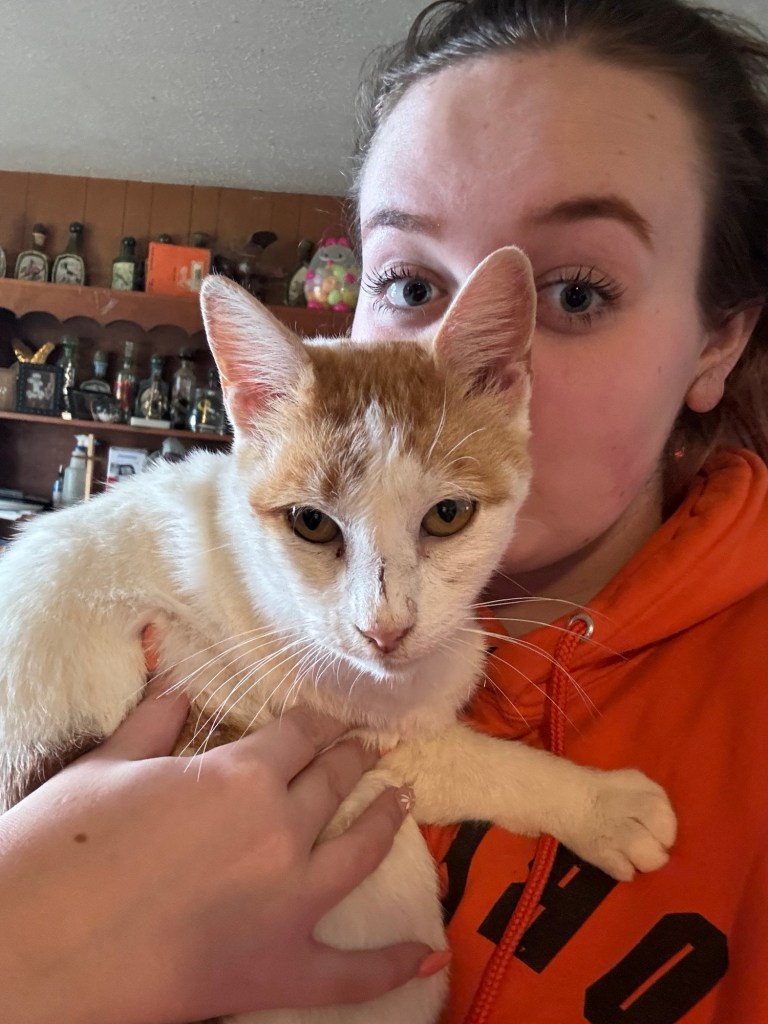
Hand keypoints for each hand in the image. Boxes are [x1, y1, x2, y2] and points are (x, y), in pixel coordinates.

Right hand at [0, 677, 442, 1023]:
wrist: (36, 951)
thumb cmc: (63, 850)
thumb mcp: (107, 768)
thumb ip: (155, 722)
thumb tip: (181, 686)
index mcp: (242, 775)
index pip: (298, 734)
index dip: (316, 722)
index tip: (326, 718)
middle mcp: (282, 830)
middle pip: (334, 781)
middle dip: (352, 759)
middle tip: (369, 747)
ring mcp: (289, 902)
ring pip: (359, 849)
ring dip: (386, 819)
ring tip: (404, 798)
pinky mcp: (279, 968)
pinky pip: (350, 973)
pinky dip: (390, 965)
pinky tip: (426, 955)